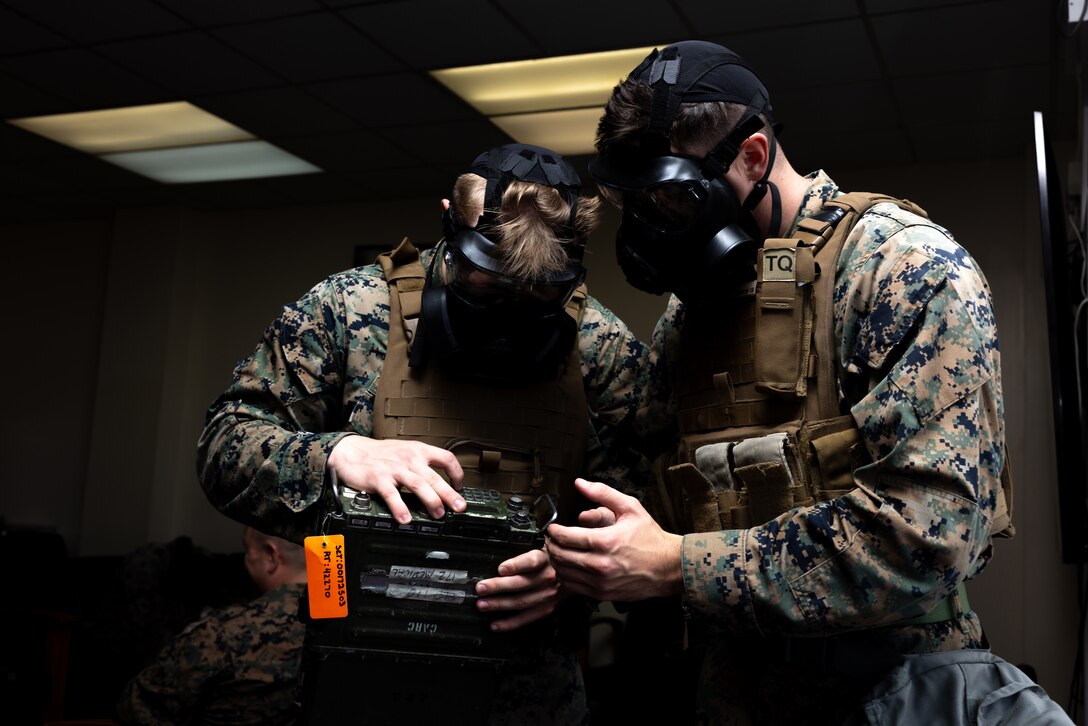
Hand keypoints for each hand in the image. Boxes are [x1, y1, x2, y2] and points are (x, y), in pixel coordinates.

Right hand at [327, 435, 464, 523]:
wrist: (351, 451)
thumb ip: (422, 465)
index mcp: (418, 451)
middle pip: (434, 476)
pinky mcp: (378, 478)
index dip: (456, 473)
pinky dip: (400, 507)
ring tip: (438, 514)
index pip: (446, 458)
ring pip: (418, 485)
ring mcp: (394, 468)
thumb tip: (441, 484)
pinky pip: (392, 494)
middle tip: (459, 507)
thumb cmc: (380, 454)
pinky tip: (405, 519)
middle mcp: (409, 458)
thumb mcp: (406, 452)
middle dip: (449, 493)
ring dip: (430, 500)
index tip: (460, 486)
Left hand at [476, 548, 563, 631]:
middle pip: (521, 583)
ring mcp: (549, 595)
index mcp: (546, 559)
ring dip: (499, 604)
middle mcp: (548, 577)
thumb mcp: (545, 546)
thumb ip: (527, 549)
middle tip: (481, 588)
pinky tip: (495, 624)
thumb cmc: (552, 558)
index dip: (516, 565)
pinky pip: (527, 618)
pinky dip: (510, 623)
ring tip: (482, 605)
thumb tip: (501, 554)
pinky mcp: (548, 608)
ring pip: (521, 602)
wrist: (576, 571)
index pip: (531, 561)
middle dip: (498, 586)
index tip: (501, 568)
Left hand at [546, 478, 683, 600]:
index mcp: (605, 541)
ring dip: (556, 560)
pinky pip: (573, 586)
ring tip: (559, 550)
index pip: (565, 537)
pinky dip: (566, 575)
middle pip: (560, 555)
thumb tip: (580, 483)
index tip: (552, 527)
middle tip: (551, 538)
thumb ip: (602, 493)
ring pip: (563, 572)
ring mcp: (600, 582)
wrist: (668, 566)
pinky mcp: (602, 594)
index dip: (553, 531)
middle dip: (551, 545)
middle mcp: (600, 564)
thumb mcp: (630, 507)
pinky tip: (569, 566)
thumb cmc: (650, 537)